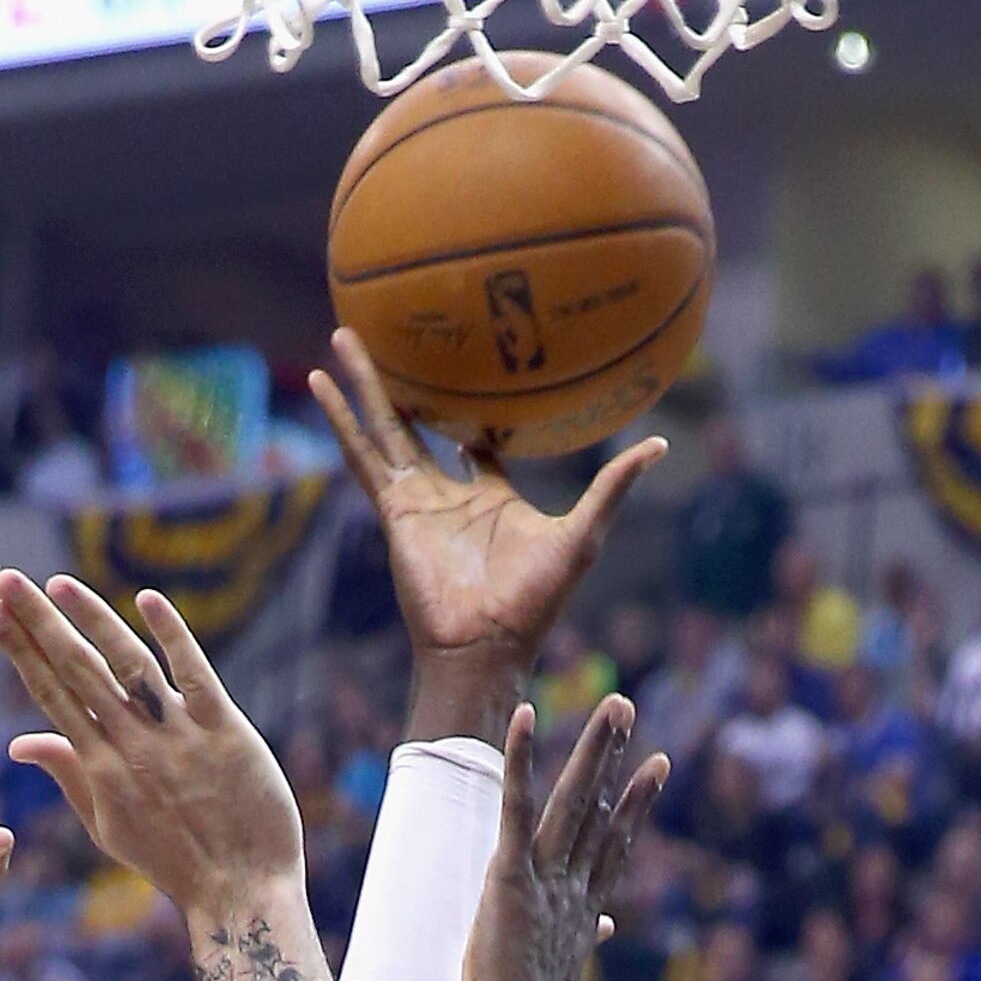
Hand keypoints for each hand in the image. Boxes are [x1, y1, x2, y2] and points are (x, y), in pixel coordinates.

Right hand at [0, 574, 301, 919]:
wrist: (242, 895)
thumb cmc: (175, 862)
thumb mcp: (110, 826)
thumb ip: (69, 775)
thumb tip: (20, 741)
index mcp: (102, 770)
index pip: (52, 696)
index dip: (21, 651)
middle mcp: (134, 748)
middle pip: (79, 673)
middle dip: (38, 624)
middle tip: (4, 578)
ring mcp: (179, 738)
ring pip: (129, 667)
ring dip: (92, 620)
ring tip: (58, 584)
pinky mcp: (225, 733)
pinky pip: (195, 677)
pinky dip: (172, 638)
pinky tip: (146, 600)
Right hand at [307, 336, 664, 708]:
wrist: (485, 645)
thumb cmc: (535, 601)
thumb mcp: (584, 533)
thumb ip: (613, 487)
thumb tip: (659, 445)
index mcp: (491, 498)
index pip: (481, 447)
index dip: (479, 417)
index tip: (474, 375)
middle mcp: (449, 494)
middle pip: (423, 424)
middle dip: (411, 383)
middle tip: (397, 335)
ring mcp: (417, 500)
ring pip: (386, 428)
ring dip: (364, 384)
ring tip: (344, 337)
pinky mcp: (393, 509)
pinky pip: (362, 455)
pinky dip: (341, 419)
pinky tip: (321, 384)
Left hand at [465, 694, 671, 980]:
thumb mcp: (562, 976)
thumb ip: (584, 943)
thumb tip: (606, 929)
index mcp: (581, 912)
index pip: (612, 846)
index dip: (633, 804)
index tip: (656, 767)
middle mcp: (571, 889)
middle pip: (599, 813)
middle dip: (613, 759)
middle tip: (625, 709)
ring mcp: (545, 881)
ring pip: (573, 803)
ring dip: (593, 750)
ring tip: (613, 704)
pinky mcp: (511, 877)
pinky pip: (517, 808)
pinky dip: (520, 761)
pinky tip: (526, 715)